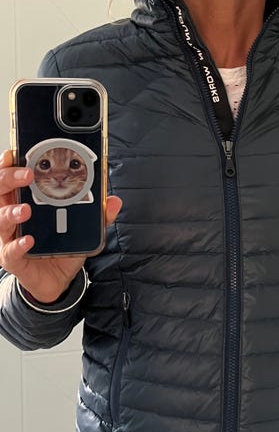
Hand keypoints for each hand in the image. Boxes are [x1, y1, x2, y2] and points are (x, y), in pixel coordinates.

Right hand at [0, 150, 122, 302]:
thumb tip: (114, 201)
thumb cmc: (61, 246)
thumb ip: (98, 215)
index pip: (10, 177)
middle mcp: (11, 215)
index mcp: (24, 200)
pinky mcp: (12, 257)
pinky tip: (29, 240)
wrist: (57, 279)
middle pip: (0, 191)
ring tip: (25, 210)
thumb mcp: (83, 228)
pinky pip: (10, 250)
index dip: (9, 164)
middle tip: (26, 174)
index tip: (15, 152)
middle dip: (9, 179)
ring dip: (11, 212)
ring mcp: (8, 236)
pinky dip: (18, 244)